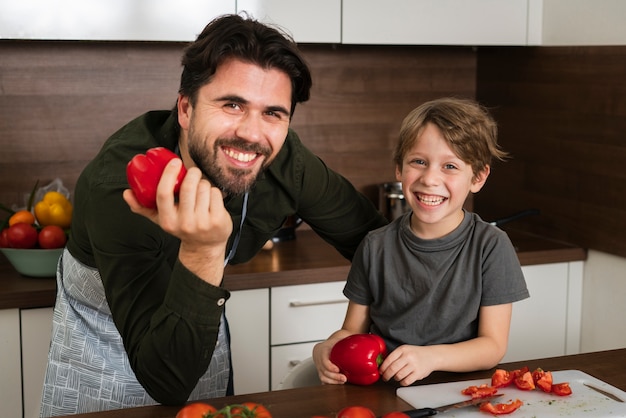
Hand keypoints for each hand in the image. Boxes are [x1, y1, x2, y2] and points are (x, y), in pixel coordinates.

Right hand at [124, 160, 232, 283]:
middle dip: (192, 174)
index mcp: (167, 220)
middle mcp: (185, 223)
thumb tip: (126, 193)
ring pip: (204, 188)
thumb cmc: (180, 227)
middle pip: (188, 187)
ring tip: (201, 190)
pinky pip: (216, 193)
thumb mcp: (161, 220)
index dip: (168, 175)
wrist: (204, 247)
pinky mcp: (218, 220)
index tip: (174, 162)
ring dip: (203, 183)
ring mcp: (202, 222)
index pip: (164, 194)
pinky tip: (211, 199)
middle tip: (193, 172)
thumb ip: (142, 207)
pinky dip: (214, 191)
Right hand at [312, 340, 346, 384]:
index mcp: (322, 351)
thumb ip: (346, 342)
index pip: (324, 360)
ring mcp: (319, 367)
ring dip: (333, 381)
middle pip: (324, 371)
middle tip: (344, 378)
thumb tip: (359, 344)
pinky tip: (337, 383)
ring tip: (342, 381)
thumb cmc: (331, 344)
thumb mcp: (337, 341)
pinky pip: (323, 380)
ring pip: (323, 377)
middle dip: (334, 376)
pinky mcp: (321, 373)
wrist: (323, 348)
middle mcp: (319, 360)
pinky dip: (330, 383)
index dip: (330, 366)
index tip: (338, 369)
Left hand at [379, 344, 434, 385]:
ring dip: (395, 378)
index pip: (389, 359)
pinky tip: (403, 380)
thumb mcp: (405, 350)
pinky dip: (402, 382)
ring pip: (399, 375)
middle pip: (392, 368)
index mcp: (403, 349)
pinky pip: (406, 381)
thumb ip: (395, 356)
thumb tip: (383, 365)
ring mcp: (414, 365)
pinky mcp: (418, 373)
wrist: (432, 356)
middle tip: (385, 377)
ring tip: (396, 377)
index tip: (381, 371)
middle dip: (386, 375)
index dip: (383, 367)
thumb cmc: (416, 354)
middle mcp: (408, 356)